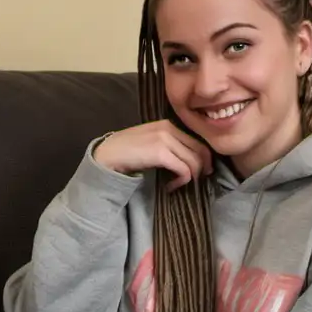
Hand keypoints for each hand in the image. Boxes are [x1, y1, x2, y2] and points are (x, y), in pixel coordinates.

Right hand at [93, 120, 213, 191]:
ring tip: (177, 185)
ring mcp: (165, 139)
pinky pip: (183, 169)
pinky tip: (170, 187)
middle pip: (200, 150)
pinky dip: (181, 181)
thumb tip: (187, 158)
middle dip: (202, 168)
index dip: (204, 158)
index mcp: (168, 124)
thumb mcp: (150, 141)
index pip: (197, 141)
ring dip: (190, 177)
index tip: (201, 172)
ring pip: (194, 161)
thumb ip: (168, 144)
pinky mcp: (160, 153)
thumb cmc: (126, 151)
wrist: (107, 154)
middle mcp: (169, 128)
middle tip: (197, 181)